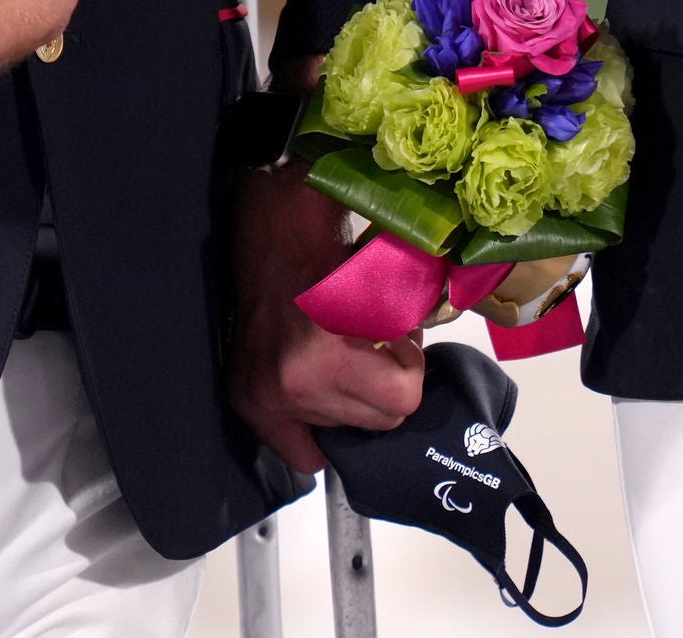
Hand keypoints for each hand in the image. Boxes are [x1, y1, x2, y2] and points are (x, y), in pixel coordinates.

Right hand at [229, 160, 423, 472]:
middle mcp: (294, 383)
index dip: (409, 365)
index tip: (398, 338)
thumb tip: (433, 340)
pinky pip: (304, 454)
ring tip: (346, 358)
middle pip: (381, 420)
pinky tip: (326, 397)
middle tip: (376, 347)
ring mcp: (267, 398)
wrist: (264, 230)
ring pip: (348, 431)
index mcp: (328, 349)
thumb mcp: (384, 270)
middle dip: (388, 383)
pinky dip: (321, 432)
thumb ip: (412, 311)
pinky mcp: (249, 404)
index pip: (403, 398)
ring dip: (355, 400)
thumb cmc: (326, 241)